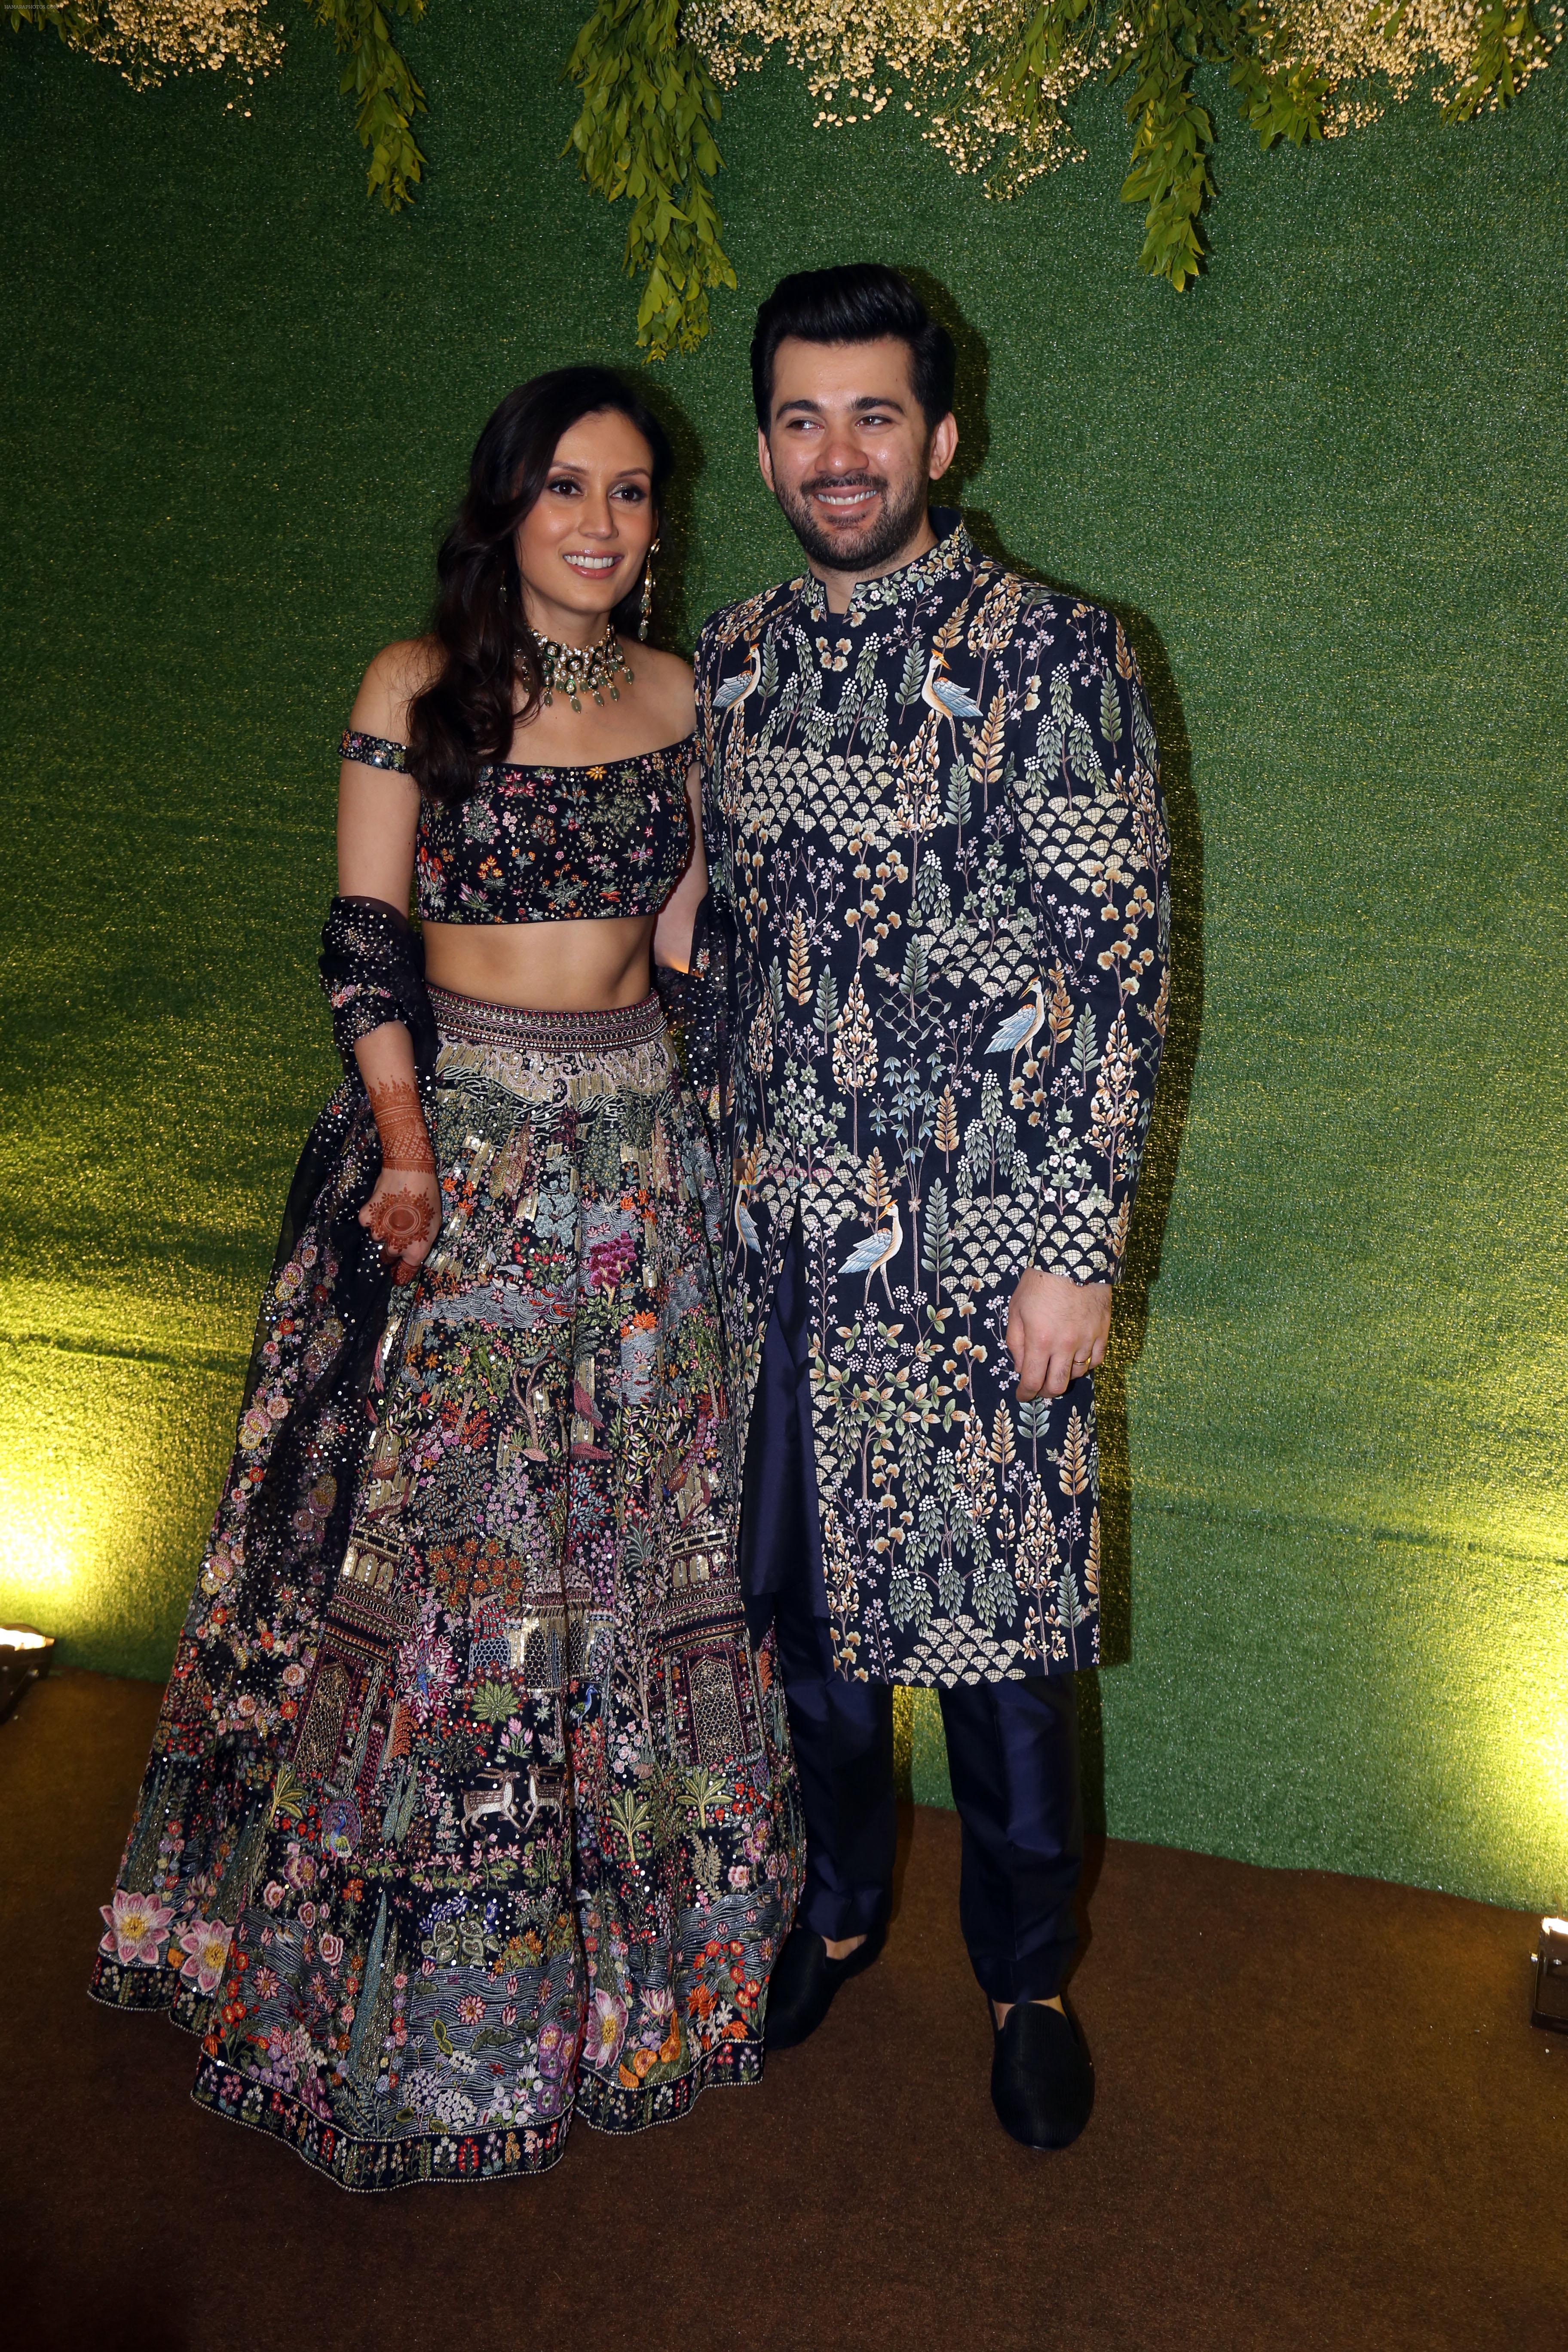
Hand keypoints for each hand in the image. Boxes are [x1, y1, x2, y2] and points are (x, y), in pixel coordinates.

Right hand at [359, 1166, 441, 1285]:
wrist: (409, 1170)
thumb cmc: (427, 1197)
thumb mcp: (434, 1224)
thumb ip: (422, 1242)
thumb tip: (411, 1253)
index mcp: (415, 1250)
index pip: (405, 1273)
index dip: (401, 1274)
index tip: (398, 1275)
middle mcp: (395, 1246)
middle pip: (389, 1256)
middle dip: (393, 1248)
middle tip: (399, 1230)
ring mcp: (378, 1232)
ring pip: (377, 1239)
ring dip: (383, 1230)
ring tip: (392, 1213)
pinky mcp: (365, 1218)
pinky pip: (368, 1224)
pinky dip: (372, 1217)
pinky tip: (382, 1204)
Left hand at [1006, 1270, 1110, 1401]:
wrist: (1072, 1259)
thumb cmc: (1038, 1282)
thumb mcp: (1016, 1310)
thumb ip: (1016, 1343)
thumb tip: (1021, 1368)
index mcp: (1040, 1340)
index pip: (1032, 1381)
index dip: (1025, 1394)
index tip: (1022, 1396)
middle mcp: (1065, 1345)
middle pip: (1058, 1385)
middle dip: (1045, 1392)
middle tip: (1039, 1387)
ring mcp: (1087, 1340)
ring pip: (1078, 1374)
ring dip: (1064, 1375)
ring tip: (1057, 1366)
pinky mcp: (1103, 1332)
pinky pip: (1097, 1360)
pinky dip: (1086, 1364)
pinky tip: (1077, 1357)